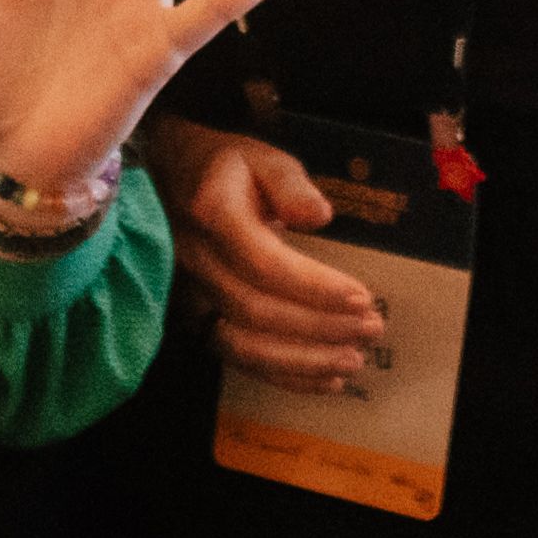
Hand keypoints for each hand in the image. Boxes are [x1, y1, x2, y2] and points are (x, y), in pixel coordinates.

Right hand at [145, 120, 384, 390]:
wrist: (165, 183)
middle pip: (258, 310)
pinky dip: (283, 376)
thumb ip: (290, 184)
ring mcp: (190, 298)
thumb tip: (320, 215)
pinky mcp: (194, 322)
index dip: (314, 287)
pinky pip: (237, 359)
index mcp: (213, 215)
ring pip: (244, 345)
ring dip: (303, 361)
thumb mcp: (260, 158)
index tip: (362, 297)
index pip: (264, 263)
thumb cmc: (225, 170)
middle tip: (372, 329)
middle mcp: (195, 263)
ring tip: (353, 362)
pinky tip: (325, 379)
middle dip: (320, 327)